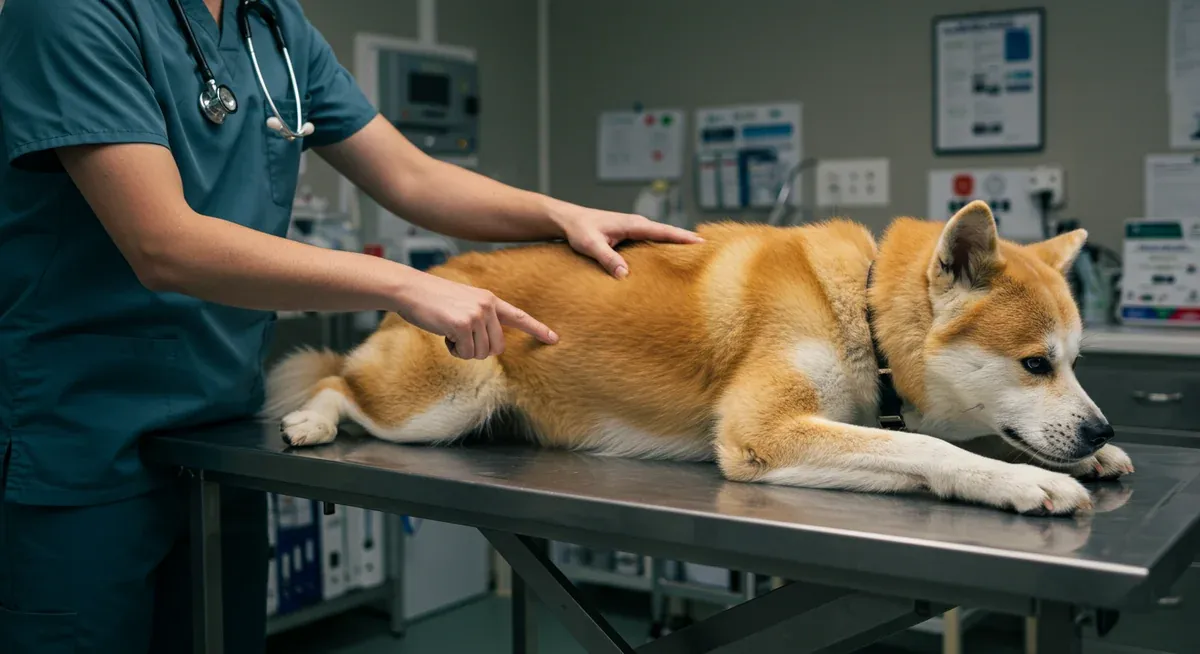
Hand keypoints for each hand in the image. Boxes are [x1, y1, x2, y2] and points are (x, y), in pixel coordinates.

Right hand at [395, 270, 557, 359]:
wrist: (411, 290)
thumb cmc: (434, 300)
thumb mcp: (464, 302)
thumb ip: (481, 318)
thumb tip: (490, 346)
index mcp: (490, 300)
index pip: (519, 316)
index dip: (537, 329)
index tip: (554, 339)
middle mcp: (487, 306)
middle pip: (497, 347)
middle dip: (479, 350)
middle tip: (460, 338)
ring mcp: (476, 315)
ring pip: (481, 353)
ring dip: (464, 350)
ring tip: (450, 332)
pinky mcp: (463, 324)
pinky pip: (465, 353)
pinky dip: (454, 351)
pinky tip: (444, 334)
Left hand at [554, 206, 702, 278]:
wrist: (567, 219)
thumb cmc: (579, 230)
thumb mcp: (591, 245)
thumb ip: (607, 258)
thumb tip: (625, 275)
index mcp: (633, 224)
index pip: (663, 231)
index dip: (682, 237)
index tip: (701, 243)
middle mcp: (637, 224)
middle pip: (668, 233)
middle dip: (687, 240)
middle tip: (709, 251)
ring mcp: (634, 229)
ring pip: (660, 237)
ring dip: (676, 243)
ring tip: (696, 255)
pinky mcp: (629, 235)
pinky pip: (652, 240)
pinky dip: (663, 246)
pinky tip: (670, 256)